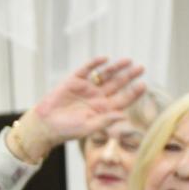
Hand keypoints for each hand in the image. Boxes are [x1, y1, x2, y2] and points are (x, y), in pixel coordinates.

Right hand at [12, 57, 145, 160]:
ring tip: (128, 61)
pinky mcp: (74, 80)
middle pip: (117, 84)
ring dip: (116, 68)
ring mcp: (86, 88)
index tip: (143, 85)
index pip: (122, 99)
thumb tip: (123, 116)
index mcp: (103, 110)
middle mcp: (97, 97)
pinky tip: (104, 59)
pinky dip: (95, 63)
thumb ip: (105, 120)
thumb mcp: (88, 127)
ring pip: (105, 75)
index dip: (133, 92)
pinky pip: (87, 69)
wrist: (45, 124)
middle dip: (128, 76)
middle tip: (141, 68)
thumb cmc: (67, 130)